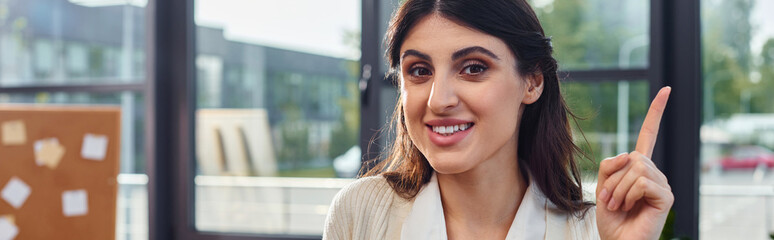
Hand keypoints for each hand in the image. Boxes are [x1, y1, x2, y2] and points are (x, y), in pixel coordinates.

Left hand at [595, 87, 673, 239]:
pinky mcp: (666, 196)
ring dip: (619, 189)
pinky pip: (642, 181)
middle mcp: (654, 171)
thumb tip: (631, 155)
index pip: (649, 134)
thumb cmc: (611, 218)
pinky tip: (631, 207)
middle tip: (610, 200)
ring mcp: (662, 183)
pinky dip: (629, 195)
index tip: (666, 89)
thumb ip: (611, 165)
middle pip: (631, 156)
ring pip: (636, 168)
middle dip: (613, 179)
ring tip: (619, 205)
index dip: (655, 112)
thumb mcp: (602, 185)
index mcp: (638, 166)